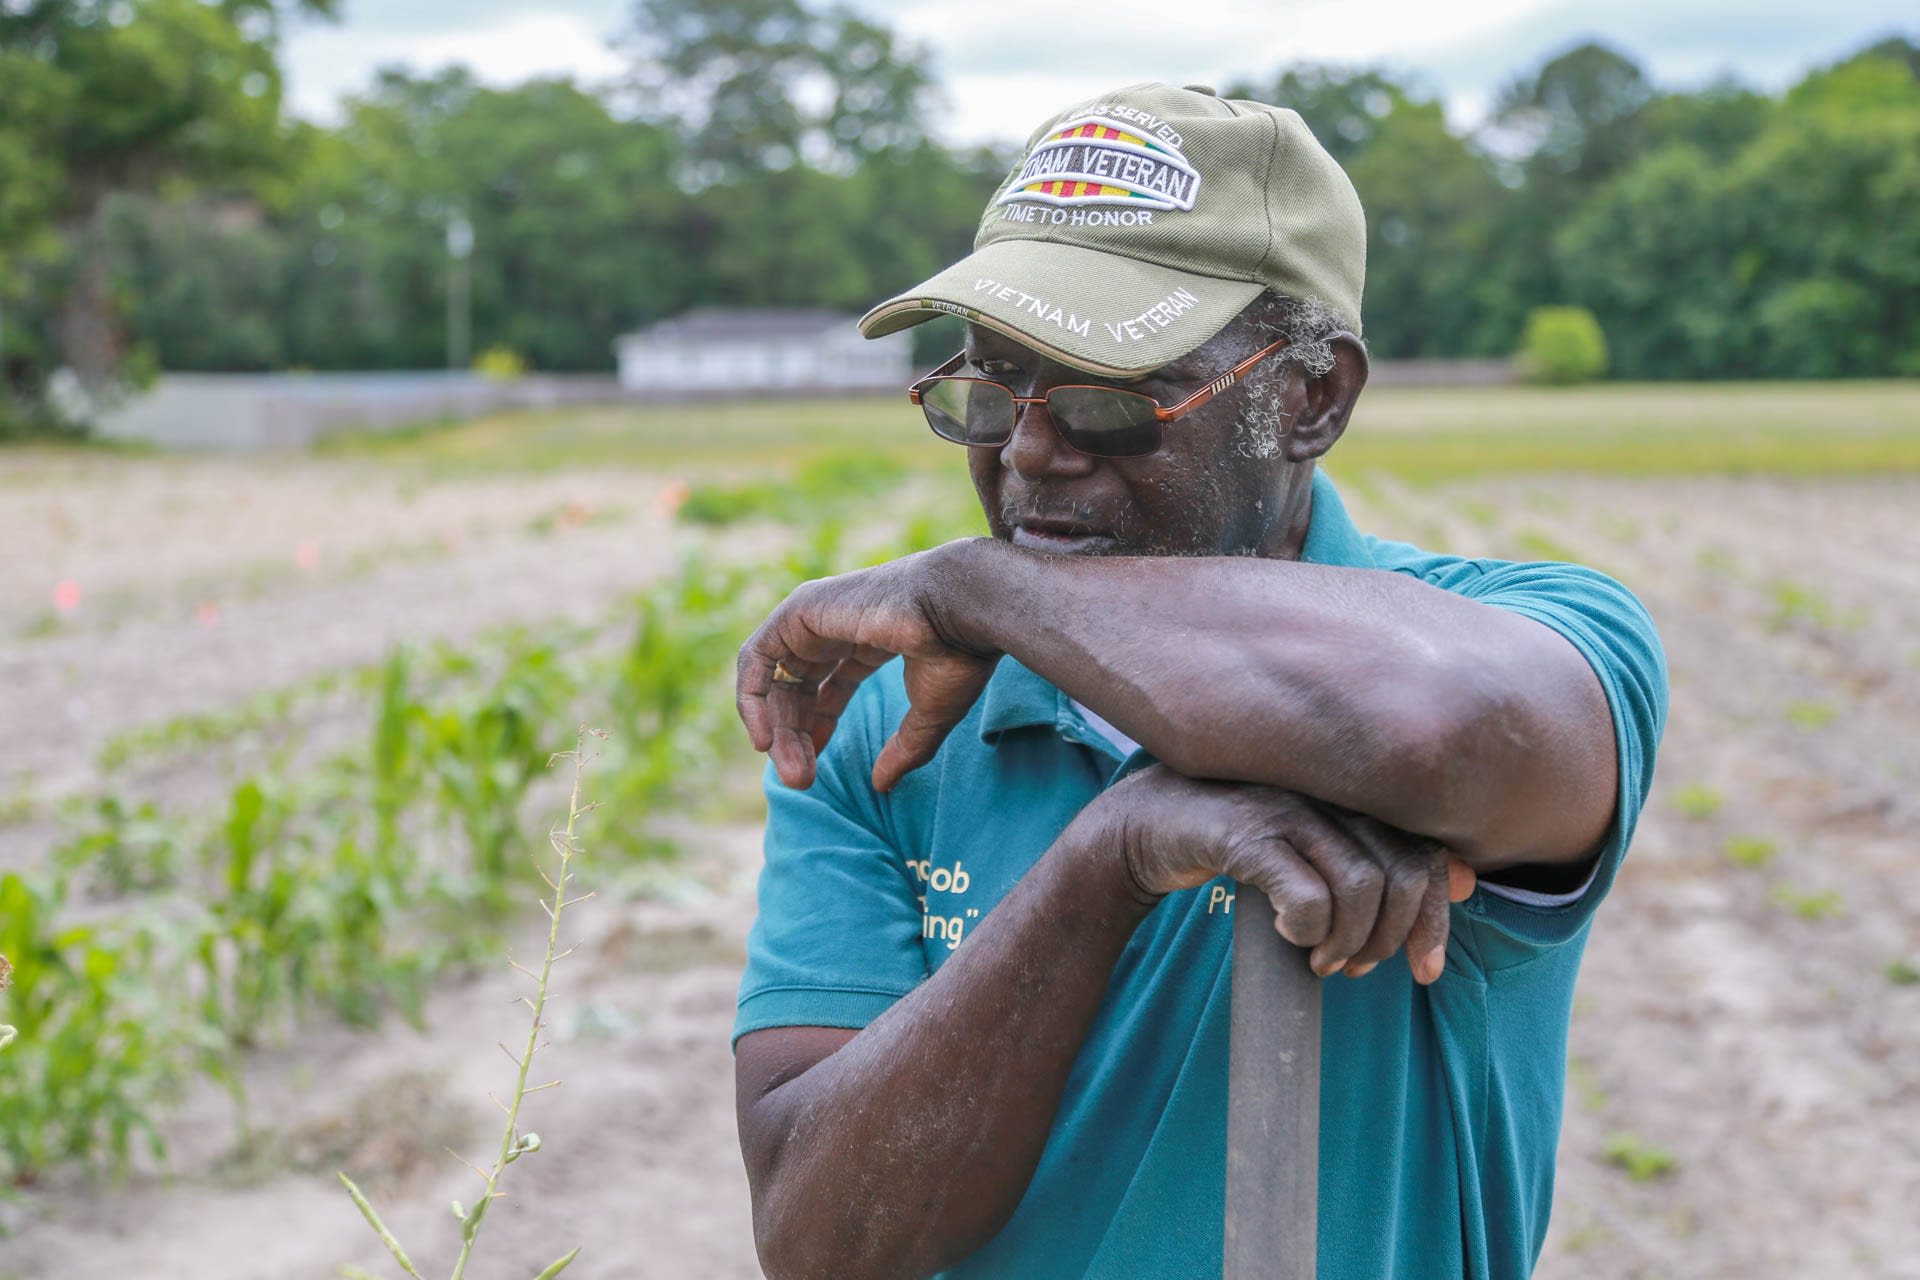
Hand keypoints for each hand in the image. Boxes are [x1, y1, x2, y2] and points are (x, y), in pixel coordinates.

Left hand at [736, 543, 998, 792]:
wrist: (960, 609)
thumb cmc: (955, 652)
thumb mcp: (930, 713)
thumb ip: (904, 749)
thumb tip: (882, 786)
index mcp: (869, 637)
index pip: (827, 685)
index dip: (816, 728)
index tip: (813, 769)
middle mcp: (836, 624)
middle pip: (797, 688)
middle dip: (794, 738)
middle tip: (800, 781)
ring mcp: (814, 615)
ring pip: (775, 679)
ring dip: (777, 729)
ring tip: (793, 773)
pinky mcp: (797, 611)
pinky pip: (756, 659)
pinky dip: (752, 699)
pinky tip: (766, 739)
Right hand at [1085, 766, 1476, 984]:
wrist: (1141, 826)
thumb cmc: (1238, 837)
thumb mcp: (1316, 846)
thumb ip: (1383, 856)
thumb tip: (1463, 881)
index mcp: (1353, 789)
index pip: (1425, 853)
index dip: (1435, 917)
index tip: (1425, 969)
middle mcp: (1327, 788)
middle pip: (1401, 874)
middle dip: (1388, 938)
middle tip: (1356, 968)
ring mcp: (1286, 805)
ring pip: (1360, 887)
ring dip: (1348, 942)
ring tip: (1324, 960)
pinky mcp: (1243, 830)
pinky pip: (1304, 893)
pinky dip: (1308, 929)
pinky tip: (1292, 937)